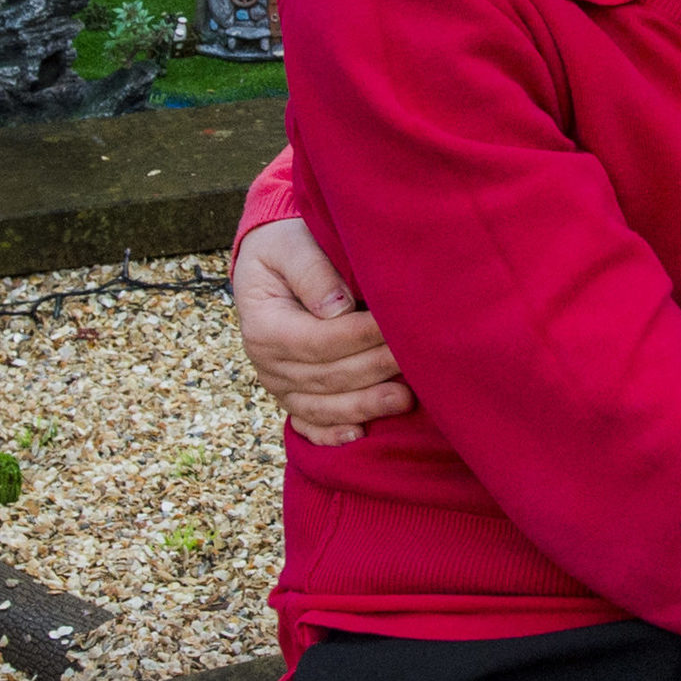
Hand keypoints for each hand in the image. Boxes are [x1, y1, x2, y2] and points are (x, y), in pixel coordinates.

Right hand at [232, 217, 415, 445]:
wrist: (272, 265)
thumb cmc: (288, 249)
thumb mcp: (291, 245)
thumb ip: (311, 270)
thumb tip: (336, 307)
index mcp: (263, 326)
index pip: (318, 340)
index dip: (358, 336)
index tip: (394, 325)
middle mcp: (266, 363)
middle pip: (326, 376)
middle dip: (374, 369)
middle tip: (416, 360)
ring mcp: (279, 385)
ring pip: (323, 406)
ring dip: (365, 405)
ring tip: (404, 399)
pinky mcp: (293, 397)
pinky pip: (309, 425)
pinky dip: (332, 434)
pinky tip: (360, 435)